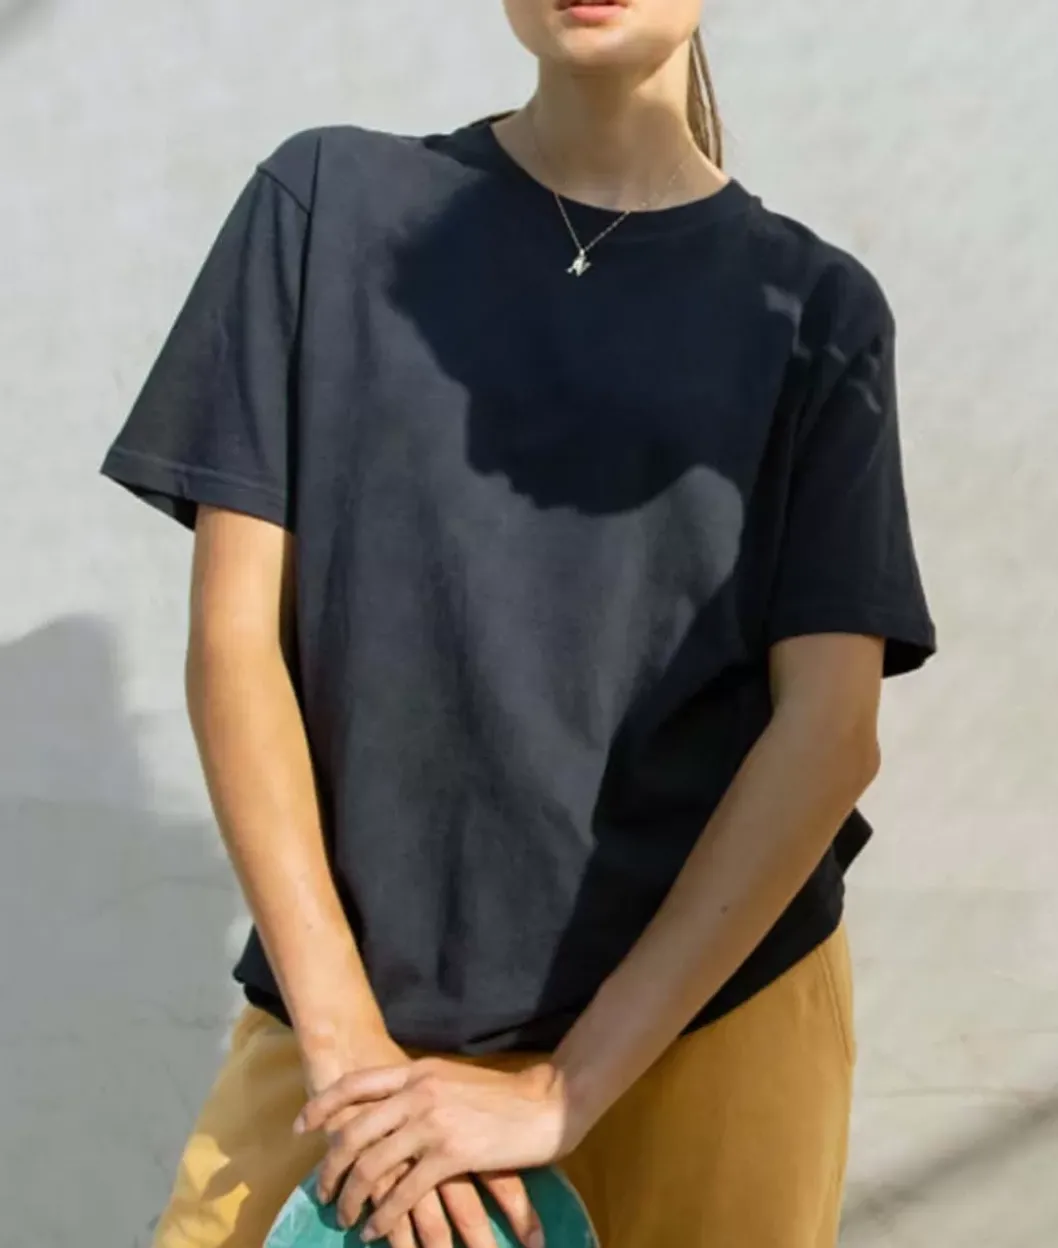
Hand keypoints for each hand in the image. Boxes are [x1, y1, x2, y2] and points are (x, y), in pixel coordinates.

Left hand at [295, 1057, 580, 1244]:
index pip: (354, 1084)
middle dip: (331, 1168)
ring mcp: (433, 1122)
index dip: (322, 1106)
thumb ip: (419, 1091)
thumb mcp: (451, 1080)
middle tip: (324, 1193)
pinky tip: (379, 1230)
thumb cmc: (502, 1095)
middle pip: (353, 1132)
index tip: (301, 1128)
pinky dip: (385, 1216)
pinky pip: (404, 1192)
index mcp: (416, 1072)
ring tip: (348, 1219)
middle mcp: (418, 1093)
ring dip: (353, 1198)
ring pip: (373, 1166)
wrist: (546, 1102)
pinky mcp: (452, 1154)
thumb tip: (389, 1112)